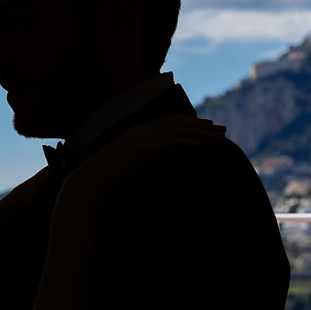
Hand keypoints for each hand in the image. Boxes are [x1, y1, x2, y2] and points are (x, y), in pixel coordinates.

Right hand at [62, 114, 225, 196]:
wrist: (90, 187)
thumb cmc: (103, 183)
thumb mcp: (123, 168)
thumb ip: (138, 163)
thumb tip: (150, 169)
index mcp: (133, 134)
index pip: (165, 122)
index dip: (186, 123)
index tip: (203, 127)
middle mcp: (139, 132)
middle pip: (176, 123)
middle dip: (199, 125)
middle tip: (219, 129)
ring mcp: (143, 139)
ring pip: (180, 131)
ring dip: (202, 133)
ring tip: (221, 137)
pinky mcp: (147, 150)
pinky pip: (177, 143)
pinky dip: (195, 143)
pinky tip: (209, 146)